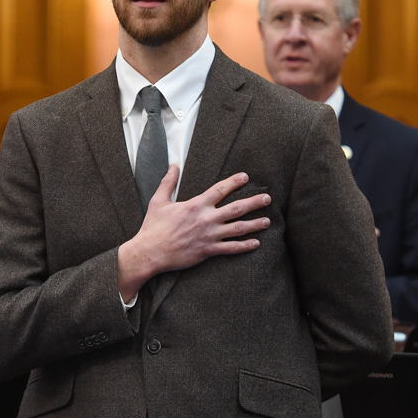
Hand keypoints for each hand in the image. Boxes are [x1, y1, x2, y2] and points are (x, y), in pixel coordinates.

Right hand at [117, 166, 270, 301]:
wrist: (149, 252)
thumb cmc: (153, 228)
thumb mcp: (159, 201)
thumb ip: (168, 182)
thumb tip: (173, 166)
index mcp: (196, 205)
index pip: (220, 189)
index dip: (234, 182)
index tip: (245, 177)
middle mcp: (206, 219)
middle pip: (236, 208)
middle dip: (254, 202)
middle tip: (267, 198)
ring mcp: (209, 236)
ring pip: (238, 229)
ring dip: (254, 224)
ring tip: (267, 221)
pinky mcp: (208, 251)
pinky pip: (231, 248)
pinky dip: (245, 246)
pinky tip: (256, 243)